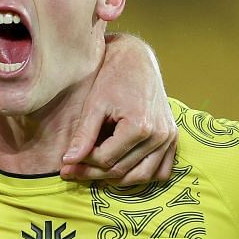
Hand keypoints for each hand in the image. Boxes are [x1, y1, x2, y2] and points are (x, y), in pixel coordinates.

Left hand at [59, 34, 175, 185]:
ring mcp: (168, 138)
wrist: (137, 59)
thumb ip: (83, 136)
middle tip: (72, 172)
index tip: (66, 162)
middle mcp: (158, 135)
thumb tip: (68, 162)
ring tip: (94, 172)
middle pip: (122, 171)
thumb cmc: (113, 76)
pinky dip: (142, 174)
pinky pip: (161, 170)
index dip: (84, 163)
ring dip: (116, 179)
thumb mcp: (94, 104)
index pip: (106, 159)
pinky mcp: (172, 137)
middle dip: (94, 173)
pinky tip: (122, 170)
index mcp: (140, 126)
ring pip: (141, 176)